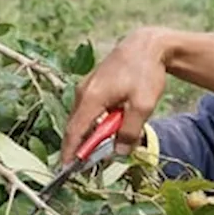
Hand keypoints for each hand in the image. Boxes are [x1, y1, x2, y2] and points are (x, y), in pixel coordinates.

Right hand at [63, 26, 175, 161]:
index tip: (66, 170)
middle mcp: (84, 92)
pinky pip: (89, 109)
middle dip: (81, 147)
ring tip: (104, 145)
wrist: (147, 44)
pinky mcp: (93, 85)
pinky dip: (95, 122)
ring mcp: (87, 86)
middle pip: (76, 126)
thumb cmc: (146, 73)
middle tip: (88, 165)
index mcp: (92, 97)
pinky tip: (110, 126)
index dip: (70, 152)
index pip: (75, 131)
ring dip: (91, 133)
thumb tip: (119, 152)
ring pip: (83, 118)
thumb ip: (130, 131)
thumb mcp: (143, 105)